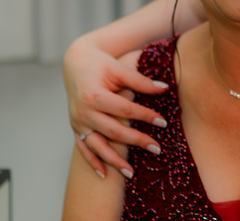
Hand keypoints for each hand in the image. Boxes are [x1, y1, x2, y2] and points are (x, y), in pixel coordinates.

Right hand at [62, 36, 167, 177]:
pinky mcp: (75, 128)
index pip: (125, 111)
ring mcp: (78, 122)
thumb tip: (164, 88)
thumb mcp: (119, 68)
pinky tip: (104, 175)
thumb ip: (140, 81)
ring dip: (114, 161)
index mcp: (94, 96)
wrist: (75, 64)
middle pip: (113, 131)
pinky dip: (93, 162)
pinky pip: (83, 149)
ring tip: (131, 174)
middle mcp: (83, 112)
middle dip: (136, 141)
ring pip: (97, 146)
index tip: (163, 122)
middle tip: (157, 149)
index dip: (145, 116)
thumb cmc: (100, 64)